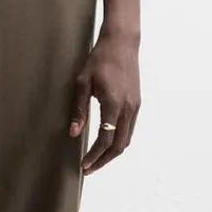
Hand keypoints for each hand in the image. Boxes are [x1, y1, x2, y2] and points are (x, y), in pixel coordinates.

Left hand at [68, 30, 140, 174]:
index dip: (94, 155)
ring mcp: (135, 106)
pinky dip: (119, 140)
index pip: (105, 138)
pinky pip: (130, 129)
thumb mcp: (82, 83)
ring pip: (127, 139)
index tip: (84, 165)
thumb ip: (79, 109)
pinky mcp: (137, 103)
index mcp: (114, 104)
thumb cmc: (100, 59)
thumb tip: (74, 133)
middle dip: (104, 160)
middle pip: (119, 145)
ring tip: (97, 159)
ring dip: (112, 152)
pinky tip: (108, 142)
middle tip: (89, 168)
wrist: (122, 43)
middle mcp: (128, 108)